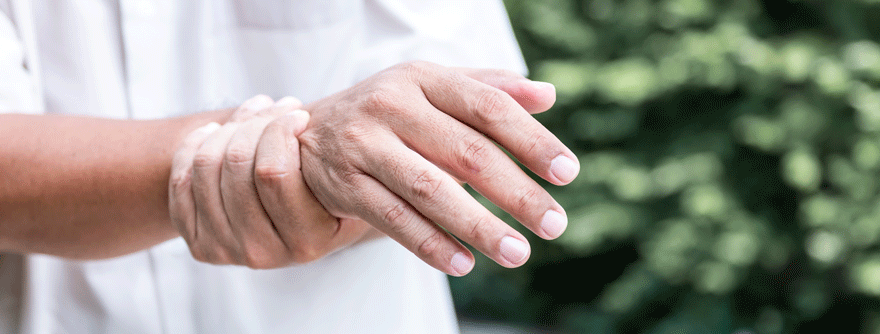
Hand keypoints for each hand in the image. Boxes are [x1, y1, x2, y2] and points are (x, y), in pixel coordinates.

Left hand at [169, 96, 370, 267]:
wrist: (302, 223)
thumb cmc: (330, 190)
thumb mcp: (348, 180)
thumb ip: (338, 159)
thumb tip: (324, 123)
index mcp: (307, 242)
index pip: (273, 172)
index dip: (280, 129)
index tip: (297, 113)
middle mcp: (264, 255)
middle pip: (236, 164)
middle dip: (255, 122)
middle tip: (275, 106)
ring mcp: (227, 252)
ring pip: (206, 166)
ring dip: (228, 126)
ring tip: (253, 112)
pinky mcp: (200, 246)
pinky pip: (181, 181)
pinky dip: (194, 146)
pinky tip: (216, 132)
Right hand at [298, 62, 579, 275]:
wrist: (311, 133)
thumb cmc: (392, 113)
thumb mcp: (434, 90)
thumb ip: (489, 89)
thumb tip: (547, 95)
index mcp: (423, 78)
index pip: (488, 107)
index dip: (532, 140)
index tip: (568, 173)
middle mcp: (391, 105)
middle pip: (466, 151)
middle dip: (516, 192)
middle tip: (554, 224)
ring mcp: (364, 145)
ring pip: (430, 190)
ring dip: (478, 226)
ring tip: (517, 252)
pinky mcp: (345, 184)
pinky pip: (394, 219)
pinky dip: (430, 244)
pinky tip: (464, 264)